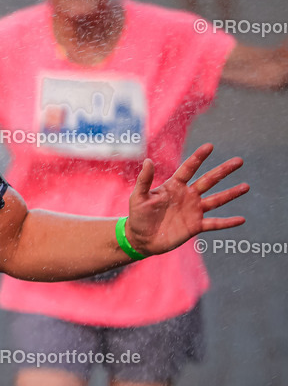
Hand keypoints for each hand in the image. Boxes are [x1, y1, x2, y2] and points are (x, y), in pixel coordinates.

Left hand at [125, 144, 247, 255]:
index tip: (210, 146)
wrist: (141, 239)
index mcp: (174, 186)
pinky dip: (228, 222)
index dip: (198, 158)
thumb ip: (144, 180)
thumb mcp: (139, 197)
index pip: (188, 169)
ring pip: (216, 200)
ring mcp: (193, 210)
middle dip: (223, 170)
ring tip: (246, 186)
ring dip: (231, 194)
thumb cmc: (138, 216)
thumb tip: (147, 160)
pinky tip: (242, 219)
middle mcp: (187, 196)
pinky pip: (215, 224)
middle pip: (208, 180)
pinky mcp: (196, 226)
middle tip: (239, 160)